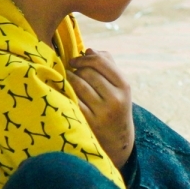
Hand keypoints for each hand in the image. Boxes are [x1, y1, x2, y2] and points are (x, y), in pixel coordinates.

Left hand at [67, 49, 134, 167]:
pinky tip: (65, 93)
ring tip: (68, 82)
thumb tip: (89, 49)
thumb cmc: (115, 105)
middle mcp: (115, 99)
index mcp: (124, 86)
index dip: (84, 58)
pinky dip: (66, 93)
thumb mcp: (119, 87)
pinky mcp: (89, 122)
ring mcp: (102, 112)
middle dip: (76, 70)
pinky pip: (72, 100)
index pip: (101, 62)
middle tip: (72, 73)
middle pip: (87, 73)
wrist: (118, 140)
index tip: (74, 61)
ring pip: (78, 85)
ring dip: (69, 80)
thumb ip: (108, 65)